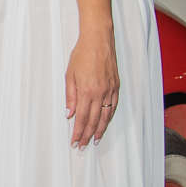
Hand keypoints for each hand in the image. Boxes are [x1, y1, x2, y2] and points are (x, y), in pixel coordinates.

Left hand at [65, 27, 119, 149]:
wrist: (98, 40)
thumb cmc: (82, 54)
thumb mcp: (70, 75)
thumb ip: (70, 96)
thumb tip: (70, 113)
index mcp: (86, 91)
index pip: (82, 118)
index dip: (78, 132)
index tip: (75, 142)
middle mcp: (100, 93)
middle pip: (94, 121)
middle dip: (87, 135)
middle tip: (83, 146)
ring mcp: (109, 90)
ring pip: (105, 116)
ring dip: (100, 130)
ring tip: (94, 140)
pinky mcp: (116, 86)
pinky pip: (113, 106)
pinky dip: (109, 117)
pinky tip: (105, 123)